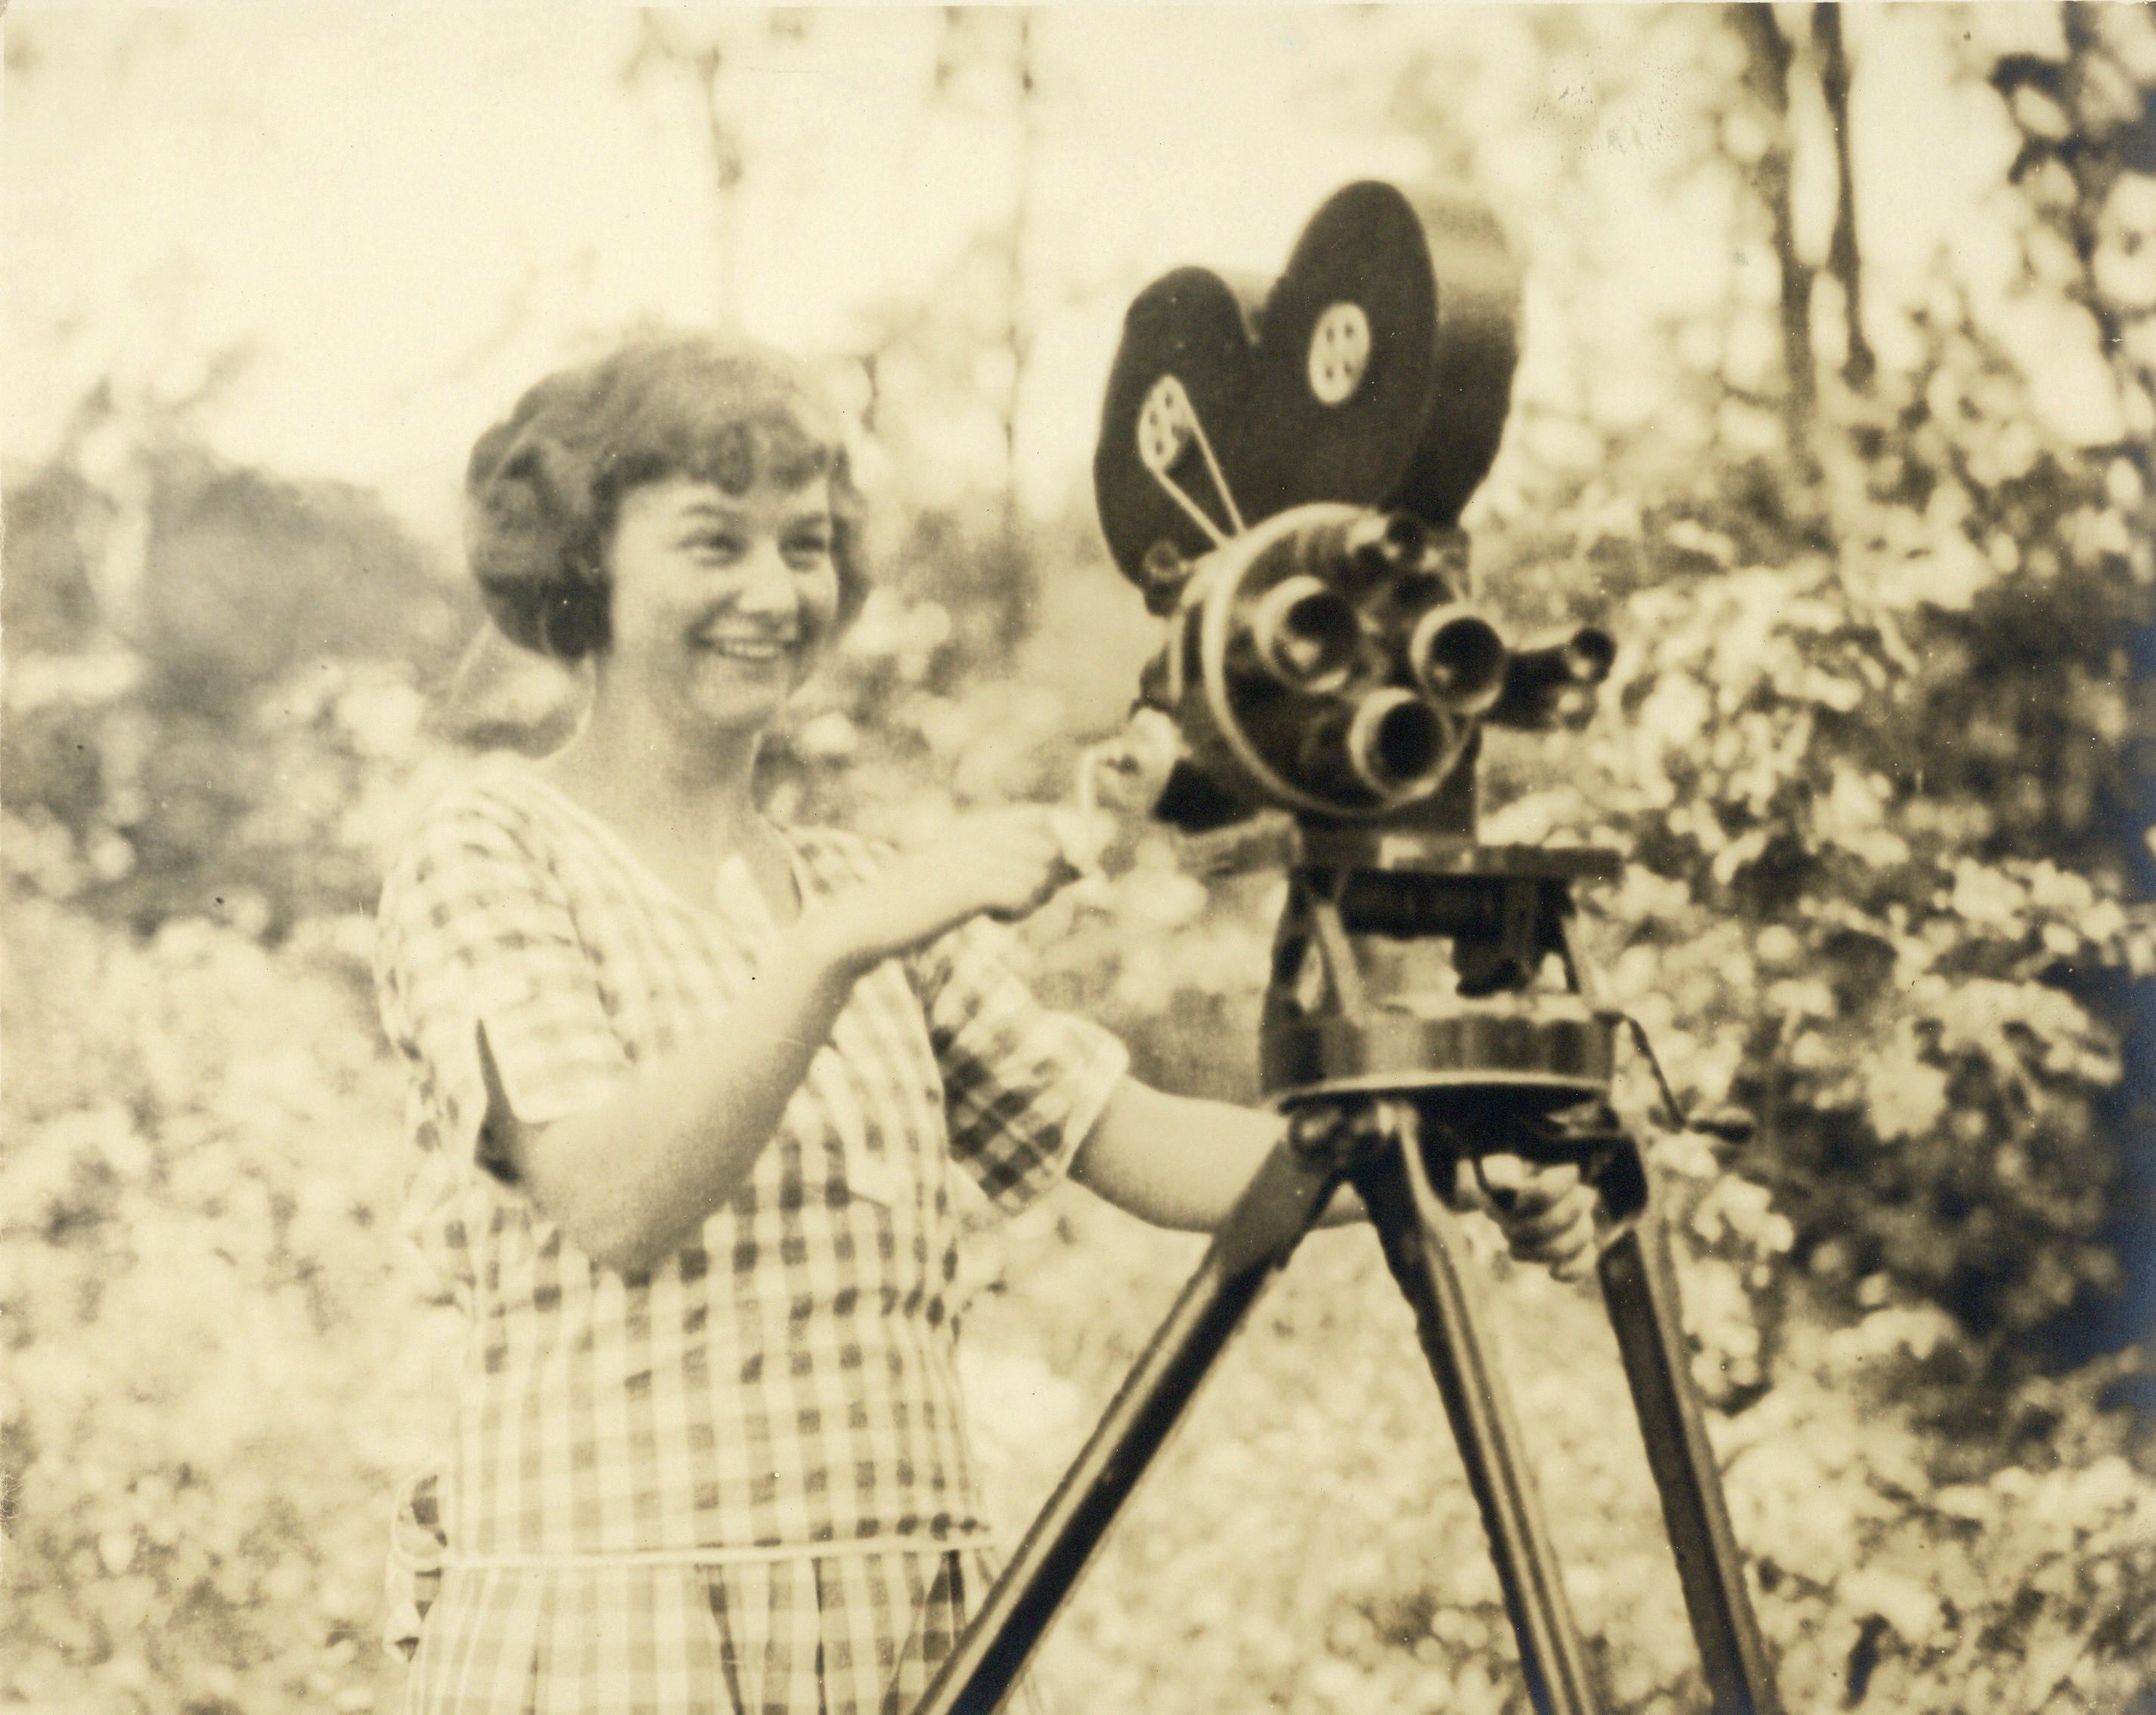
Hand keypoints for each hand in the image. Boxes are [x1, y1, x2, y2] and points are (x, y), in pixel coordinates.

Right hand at [817, 807, 1078, 970]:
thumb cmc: (907, 915)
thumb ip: (1009, 876)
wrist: (856, 928)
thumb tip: (1078, 871)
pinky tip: (994, 921)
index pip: (1035, 817)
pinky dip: (1017, 910)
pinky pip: (1020, 890)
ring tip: (1003, 913)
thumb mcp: (958, 888)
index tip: (1052, 879)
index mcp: (964, 831)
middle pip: (1045, 840)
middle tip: (1022, 904)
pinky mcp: (963, 885)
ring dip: (1033, 897)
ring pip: (1038, 867)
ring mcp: (965, 857)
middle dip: (1049, 875)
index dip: (1054, 845)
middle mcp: (968, 836)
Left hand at [1475, 1153, 1600, 1281]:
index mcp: (1559, 1173)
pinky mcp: (1577, 1248)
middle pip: (1571, 1214)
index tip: (1517, 1201)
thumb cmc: (1498, 1187)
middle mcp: (1576, 1196)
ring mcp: (1579, 1222)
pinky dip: (1572, 1270)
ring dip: (1540, 1250)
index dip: (1542, 1195)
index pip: (1565, 1181)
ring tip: (1513, 1248)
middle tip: (1508, 1229)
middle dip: (1535, 1227)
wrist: (1497, 1201)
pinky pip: (1586, 1260)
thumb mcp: (1494, 1178)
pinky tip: (1553, 1272)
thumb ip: (1504, 1180)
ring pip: (1577, 1240)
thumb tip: (1517, 1189)